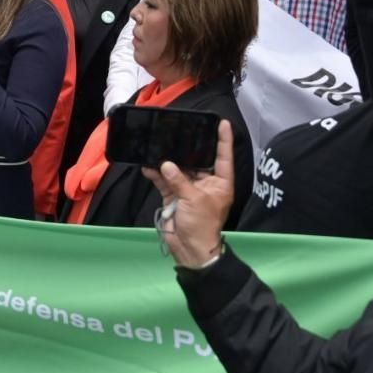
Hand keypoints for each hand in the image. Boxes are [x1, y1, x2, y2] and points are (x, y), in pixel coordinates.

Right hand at [142, 119, 235, 266]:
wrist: (189, 250)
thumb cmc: (202, 224)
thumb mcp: (194, 199)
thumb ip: (179, 180)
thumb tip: (166, 164)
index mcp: (220, 182)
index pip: (223, 156)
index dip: (224, 139)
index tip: (222, 122)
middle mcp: (206, 183)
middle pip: (198, 160)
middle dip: (189, 148)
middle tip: (181, 130)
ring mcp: (189, 189)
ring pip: (179, 169)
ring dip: (168, 161)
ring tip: (159, 146)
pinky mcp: (174, 197)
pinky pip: (165, 181)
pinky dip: (157, 175)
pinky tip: (148, 165)